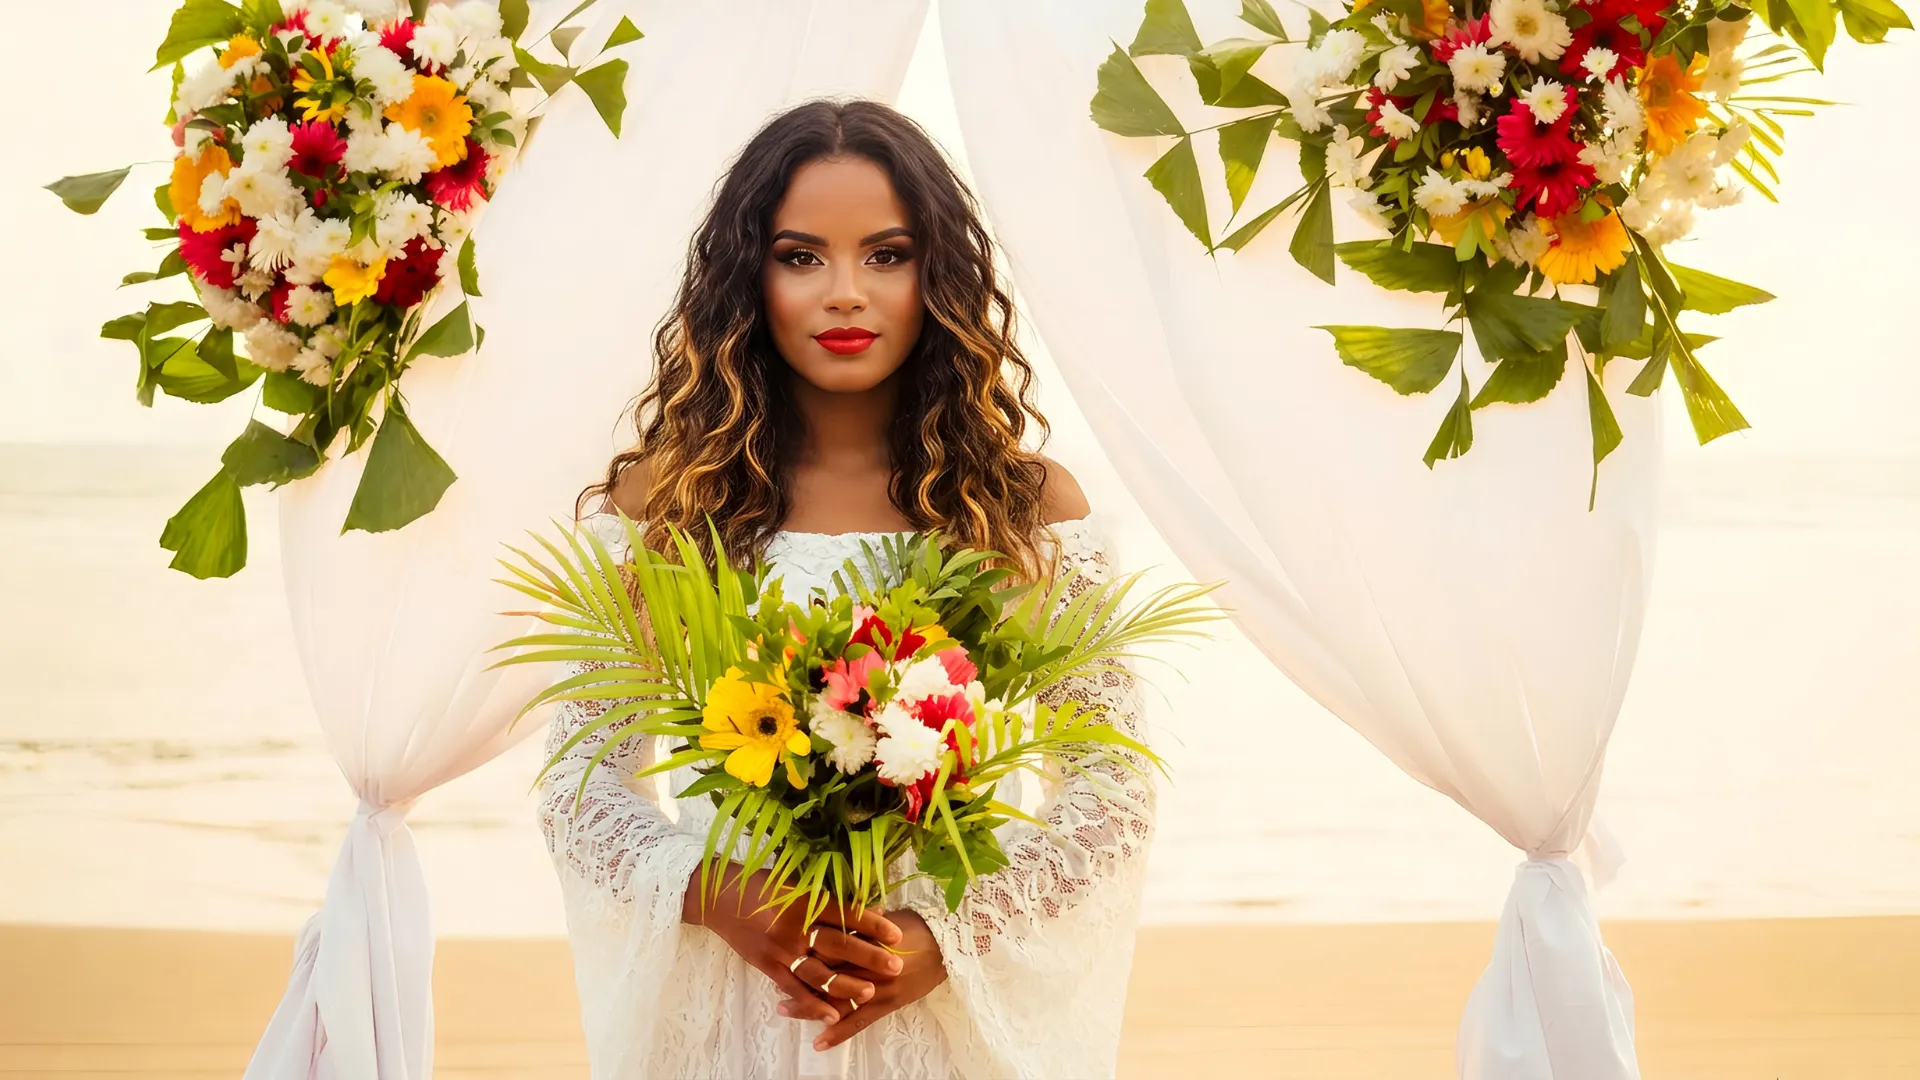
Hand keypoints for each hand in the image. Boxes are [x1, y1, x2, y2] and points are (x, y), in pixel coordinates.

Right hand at [682, 862, 903, 1022]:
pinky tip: (832, 1014)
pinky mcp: (767, 965)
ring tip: (870, 992)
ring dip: (846, 985)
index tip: (897, 935)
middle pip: (838, 945)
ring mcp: (780, 949)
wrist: (717, 896)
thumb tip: (867, 907)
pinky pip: (794, 988)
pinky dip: (814, 1003)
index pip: (846, 914)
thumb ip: (826, 896)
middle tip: (896, 966)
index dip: (873, 925)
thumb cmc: (759, 883)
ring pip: (819, 972)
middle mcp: (794, 926)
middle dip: (869, 957)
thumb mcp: (794, 881)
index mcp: (804, 900)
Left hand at [777, 907, 947, 1050]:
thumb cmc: (917, 927)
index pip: (826, 945)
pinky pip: (858, 1022)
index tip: (781, 952)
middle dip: (797, 980)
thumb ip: (860, 918)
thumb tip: (839, 908)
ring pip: (835, 1000)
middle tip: (773, 984)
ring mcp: (875, 987)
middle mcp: (865, 964)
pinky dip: (838, 1033)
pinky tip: (819, 1042)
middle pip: (824, 974)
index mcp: (863, 939)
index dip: (802, 950)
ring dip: (808, 1007)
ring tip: (783, 1010)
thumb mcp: (886, 916)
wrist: (949, 946)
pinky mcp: (886, 1004)